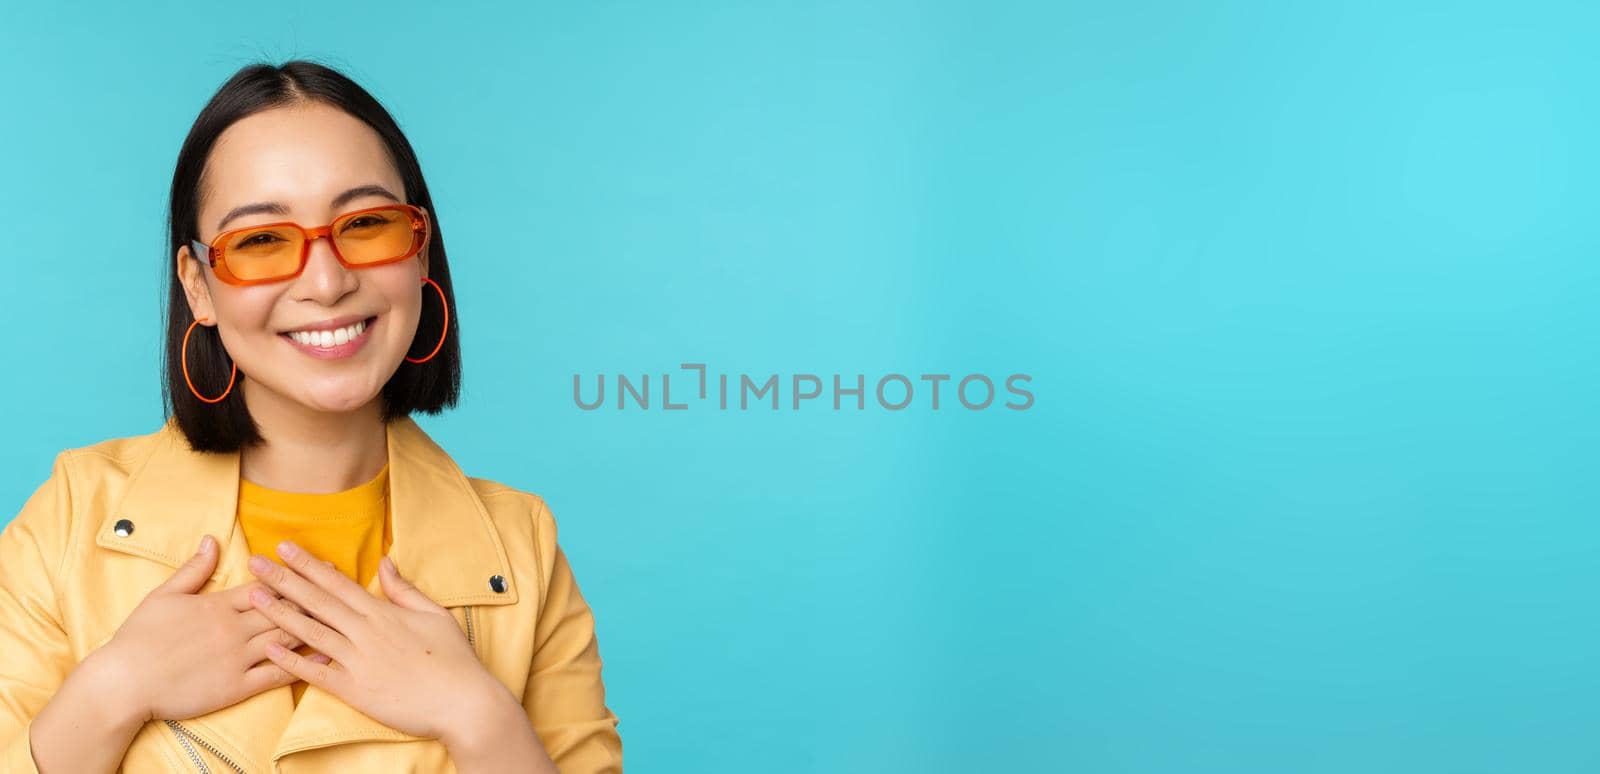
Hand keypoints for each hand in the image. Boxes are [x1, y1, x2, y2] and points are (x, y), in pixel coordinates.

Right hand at [95, 534, 328, 722]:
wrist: (122, 683)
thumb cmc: (139, 638)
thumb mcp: (164, 596)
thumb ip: (193, 569)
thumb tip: (212, 539)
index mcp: (218, 605)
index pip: (265, 585)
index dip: (294, 575)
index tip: (320, 566)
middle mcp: (232, 628)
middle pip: (283, 608)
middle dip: (314, 596)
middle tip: (344, 586)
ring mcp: (236, 658)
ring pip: (285, 638)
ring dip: (315, 626)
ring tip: (344, 618)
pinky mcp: (235, 686)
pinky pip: (277, 674)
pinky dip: (303, 664)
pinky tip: (325, 656)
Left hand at [246, 540, 510, 743]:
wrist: (463, 702)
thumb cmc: (453, 658)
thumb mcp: (435, 615)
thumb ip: (405, 590)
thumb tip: (385, 563)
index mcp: (383, 612)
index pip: (338, 582)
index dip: (309, 564)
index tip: (286, 547)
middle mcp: (366, 632)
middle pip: (317, 600)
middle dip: (284, 579)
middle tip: (255, 562)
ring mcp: (358, 661)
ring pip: (311, 632)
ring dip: (279, 613)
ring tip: (253, 596)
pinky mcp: (355, 690)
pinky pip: (316, 673)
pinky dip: (291, 661)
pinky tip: (269, 649)